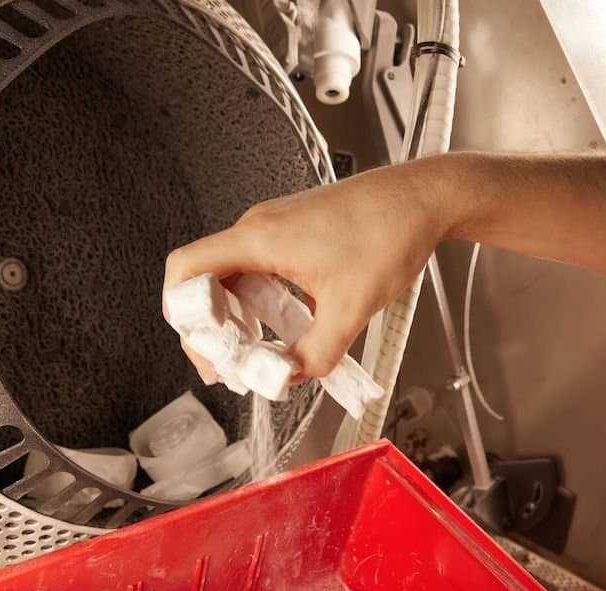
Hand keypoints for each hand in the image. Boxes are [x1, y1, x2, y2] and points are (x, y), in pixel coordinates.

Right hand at [163, 158, 455, 378]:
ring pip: (232, 281)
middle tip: (233, 366)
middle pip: (204, 282)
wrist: (423, 198)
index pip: (186, 270)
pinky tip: (288, 331)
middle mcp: (258, 229)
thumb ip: (316, 354)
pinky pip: (260, 274)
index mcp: (259, 238)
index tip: (206, 351)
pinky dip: (263, 307)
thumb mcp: (351, 308)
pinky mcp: (293, 235)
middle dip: (213, 331)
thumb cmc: (391, 229)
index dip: (182, 316)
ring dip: (239, 321)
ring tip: (260, 355)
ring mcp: (274, 230)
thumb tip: (291, 377)